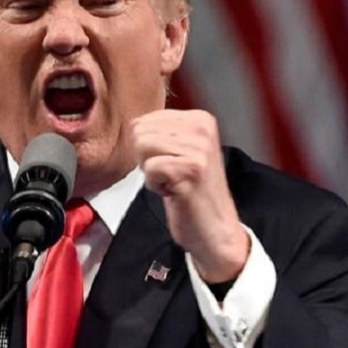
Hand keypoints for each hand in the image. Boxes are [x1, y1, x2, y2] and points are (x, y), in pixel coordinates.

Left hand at [131, 109, 247, 282]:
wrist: (215, 229)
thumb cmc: (192, 191)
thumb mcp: (182, 150)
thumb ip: (161, 132)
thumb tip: (132, 122)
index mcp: (200, 119)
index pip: (143, 120)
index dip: (147, 148)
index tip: (171, 164)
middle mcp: (202, 128)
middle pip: (139, 132)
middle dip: (146, 158)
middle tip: (171, 175)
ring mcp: (199, 149)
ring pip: (142, 147)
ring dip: (150, 172)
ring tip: (173, 182)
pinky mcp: (192, 170)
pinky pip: (149, 169)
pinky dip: (154, 186)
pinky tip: (174, 192)